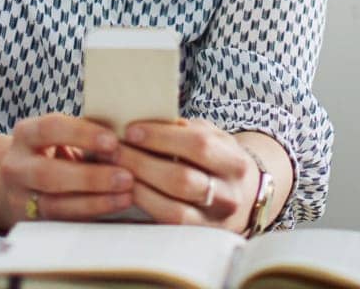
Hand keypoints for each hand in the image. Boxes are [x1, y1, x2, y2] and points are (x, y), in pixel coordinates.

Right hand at [0, 114, 133, 227]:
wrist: (16, 182)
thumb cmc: (50, 151)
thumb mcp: (58, 136)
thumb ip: (84, 136)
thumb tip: (124, 139)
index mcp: (25, 134)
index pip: (51, 128)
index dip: (82, 134)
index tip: (113, 142)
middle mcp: (16, 167)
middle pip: (49, 174)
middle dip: (90, 177)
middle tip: (126, 177)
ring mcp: (19, 200)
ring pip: (55, 206)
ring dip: (95, 203)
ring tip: (126, 197)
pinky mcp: (31, 225)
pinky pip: (63, 225)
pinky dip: (91, 219)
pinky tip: (115, 213)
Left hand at [115, 119, 260, 230]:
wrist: (244, 198)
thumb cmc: (218, 159)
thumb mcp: (212, 137)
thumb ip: (185, 129)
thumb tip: (144, 120)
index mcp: (235, 163)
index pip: (198, 146)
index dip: (161, 137)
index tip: (131, 130)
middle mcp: (229, 196)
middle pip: (181, 180)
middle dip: (142, 162)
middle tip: (115, 150)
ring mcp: (214, 222)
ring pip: (172, 209)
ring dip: (138, 186)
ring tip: (115, 169)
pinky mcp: (197, 239)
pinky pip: (166, 226)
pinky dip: (144, 206)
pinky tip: (127, 189)